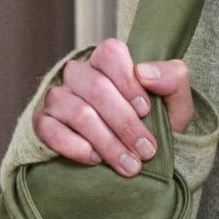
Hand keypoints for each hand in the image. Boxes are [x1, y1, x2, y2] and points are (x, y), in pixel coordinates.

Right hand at [31, 37, 193, 177]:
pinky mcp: (42, 123)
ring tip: (129, 164)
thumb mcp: (176, 103)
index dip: (128, 82)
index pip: (110, 54)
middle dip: (125, 123)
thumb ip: (173, 78)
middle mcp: (78, 74)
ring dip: (107, 142)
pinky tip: (95, 160)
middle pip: (97, 89)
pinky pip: (49, 130)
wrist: (138, 160)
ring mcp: (57, 98)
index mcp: (108, 61)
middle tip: (146, 150)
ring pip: (78, 113)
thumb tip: (144, 72)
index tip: (146, 110)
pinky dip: (74, 147)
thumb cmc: (157, 124)